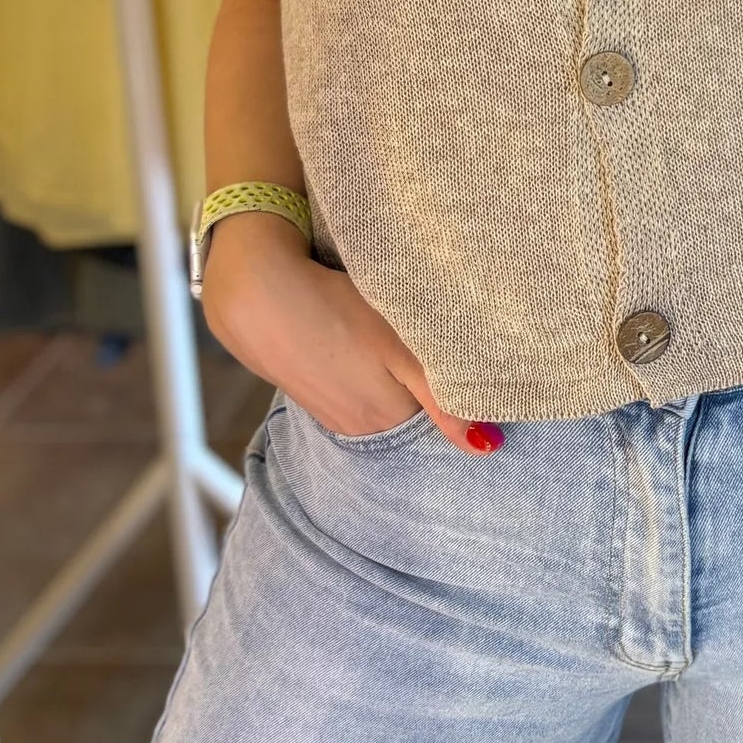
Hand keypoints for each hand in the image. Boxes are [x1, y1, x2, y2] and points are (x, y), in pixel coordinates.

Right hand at [202, 216, 502, 454]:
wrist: (256, 293)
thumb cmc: (335, 313)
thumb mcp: (400, 352)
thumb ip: (443, 402)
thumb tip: (486, 449)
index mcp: (386, 422)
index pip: (439, 427)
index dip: (463, 403)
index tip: (479, 377)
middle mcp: (359, 428)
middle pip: (413, 419)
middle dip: (435, 396)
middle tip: (451, 355)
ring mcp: (332, 411)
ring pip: (386, 404)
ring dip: (401, 384)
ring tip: (410, 348)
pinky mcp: (314, 390)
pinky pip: (357, 393)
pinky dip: (372, 376)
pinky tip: (370, 350)